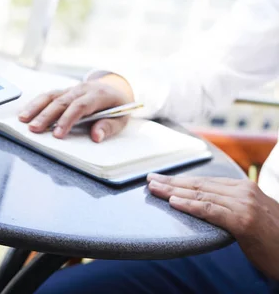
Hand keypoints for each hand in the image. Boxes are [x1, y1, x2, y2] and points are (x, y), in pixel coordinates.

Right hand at [18, 74, 133, 140]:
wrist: (116, 87)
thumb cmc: (118, 107)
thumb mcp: (121, 119)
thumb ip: (108, 127)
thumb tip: (96, 136)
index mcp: (98, 95)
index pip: (80, 106)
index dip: (67, 120)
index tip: (57, 134)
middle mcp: (82, 89)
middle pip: (61, 101)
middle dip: (46, 116)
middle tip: (34, 129)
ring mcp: (71, 88)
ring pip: (51, 95)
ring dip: (36, 107)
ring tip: (23, 119)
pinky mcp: (63, 91)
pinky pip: (48, 95)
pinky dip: (35, 103)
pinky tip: (25, 111)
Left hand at [148, 173, 278, 279]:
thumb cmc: (273, 237)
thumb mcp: (251, 214)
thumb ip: (230, 205)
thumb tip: (203, 202)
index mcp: (243, 187)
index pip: (204, 181)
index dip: (179, 180)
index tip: (160, 178)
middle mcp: (243, 191)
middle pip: (198, 185)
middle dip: (171, 182)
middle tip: (149, 180)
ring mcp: (244, 204)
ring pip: (200, 194)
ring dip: (173, 191)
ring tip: (154, 189)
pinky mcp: (243, 221)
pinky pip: (210, 210)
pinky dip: (190, 205)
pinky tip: (173, 202)